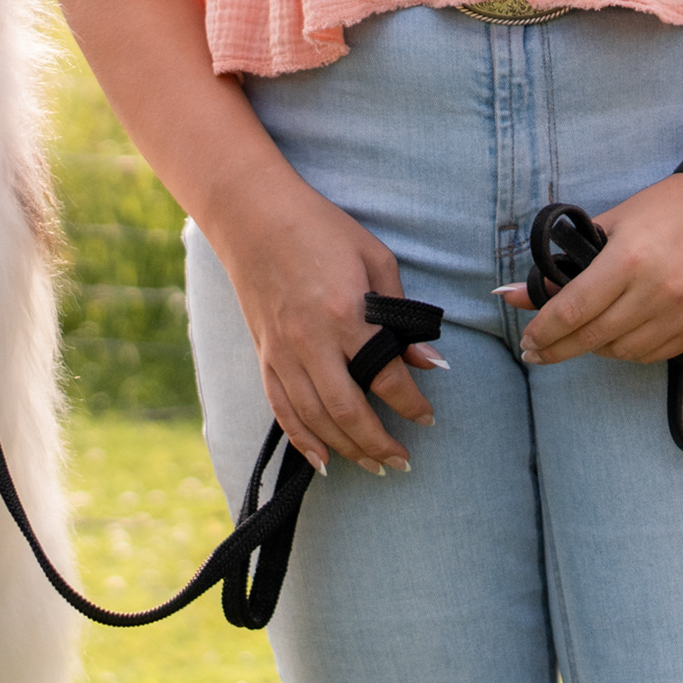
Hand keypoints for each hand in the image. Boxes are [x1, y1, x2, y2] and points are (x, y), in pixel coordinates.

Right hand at [211, 176, 443, 474]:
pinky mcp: (264, 355)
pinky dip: (302, 439)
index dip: (411, 403)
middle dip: (379, 443)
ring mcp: (282, 352)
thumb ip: (401, 312)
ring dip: (346, 449)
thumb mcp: (375, 259)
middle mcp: (311, 341)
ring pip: (315, 418)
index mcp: (345, 313)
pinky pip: (282, 409)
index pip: (386, 374)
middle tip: (403, 462)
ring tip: (374, 466)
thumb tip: (427, 361)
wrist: (255, 216)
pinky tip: (322, 461)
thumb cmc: (322, 229)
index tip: (428, 417)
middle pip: (348, 410)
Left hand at [502, 171, 682, 365]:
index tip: (527, 341)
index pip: (573, 310)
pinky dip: (629, 349)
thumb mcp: (608, 227)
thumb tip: (512, 297)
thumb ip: (564, 268)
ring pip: (621, 352)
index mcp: (628, 259)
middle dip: (557, 349)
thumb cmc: (662, 210)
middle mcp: (657, 290)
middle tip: (537, 352)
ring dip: (595, 347)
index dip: (544, 331)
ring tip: (584, 334)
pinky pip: (652, 354)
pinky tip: (618, 334)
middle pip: (592, 338)